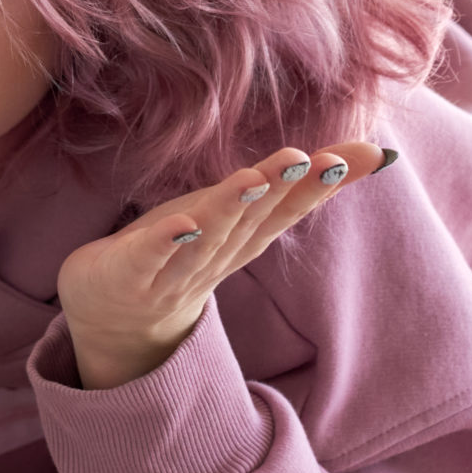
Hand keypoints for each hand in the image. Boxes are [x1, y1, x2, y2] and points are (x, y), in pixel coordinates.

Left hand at [55, 140, 390, 390]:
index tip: (353, 159)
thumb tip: (358, 155)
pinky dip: (165, 242)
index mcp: (242, 240)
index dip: (316, 186)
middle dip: (282, 191)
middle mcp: (215, 257)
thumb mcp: (232, 212)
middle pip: (253, 222)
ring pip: (207, 238)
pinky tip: (180, 225)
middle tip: (311, 160)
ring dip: (230, 210)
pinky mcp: (128, 275)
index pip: (285, 210)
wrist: (113, 318)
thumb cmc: (178, 252)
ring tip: (253, 179)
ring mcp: (172, 271)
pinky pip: (147, 258)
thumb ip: (283, 186)